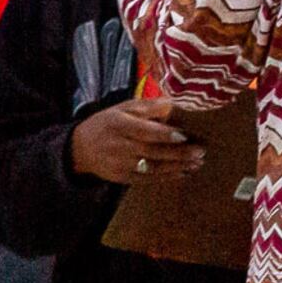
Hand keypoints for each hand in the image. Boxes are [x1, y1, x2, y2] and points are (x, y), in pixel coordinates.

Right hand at [72, 100, 203, 186]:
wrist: (81, 148)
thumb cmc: (108, 123)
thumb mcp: (123, 108)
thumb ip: (148, 106)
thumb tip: (172, 103)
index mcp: (119, 125)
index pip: (145, 131)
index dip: (165, 134)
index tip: (185, 135)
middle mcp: (119, 146)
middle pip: (153, 151)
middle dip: (178, 153)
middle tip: (200, 151)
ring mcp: (121, 165)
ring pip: (153, 168)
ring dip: (177, 167)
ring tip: (196, 163)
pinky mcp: (122, 178)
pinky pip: (148, 179)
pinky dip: (166, 177)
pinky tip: (183, 173)